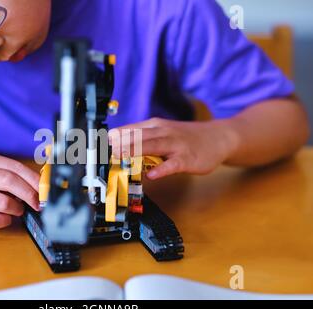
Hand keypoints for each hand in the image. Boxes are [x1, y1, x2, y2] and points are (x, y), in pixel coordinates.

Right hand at [0, 153, 39, 228]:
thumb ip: (18, 176)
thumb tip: (43, 187)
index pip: (15, 168)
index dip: (34, 180)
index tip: (45, 191)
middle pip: (9, 181)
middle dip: (29, 194)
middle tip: (38, 204)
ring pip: (4, 202)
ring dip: (17, 208)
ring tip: (17, 209)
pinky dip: (7, 220)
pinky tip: (5, 216)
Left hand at [109, 117, 237, 179]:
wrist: (218, 138)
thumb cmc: (185, 137)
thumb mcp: (163, 131)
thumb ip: (142, 138)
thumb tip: (116, 144)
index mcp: (155, 126)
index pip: (130, 130)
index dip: (114, 138)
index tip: (98, 145)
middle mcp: (164, 132)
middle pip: (139, 137)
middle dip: (121, 143)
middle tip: (105, 151)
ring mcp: (176, 145)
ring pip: (153, 146)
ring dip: (136, 151)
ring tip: (121, 157)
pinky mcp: (187, 159)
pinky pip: (172, 164)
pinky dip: (162, 169)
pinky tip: (151, 175)